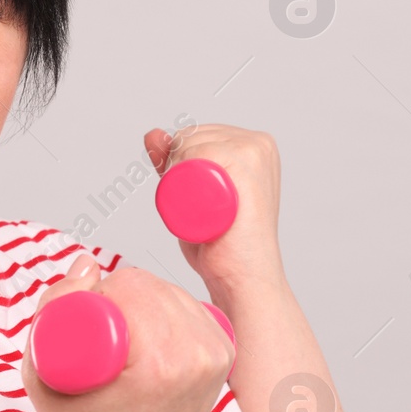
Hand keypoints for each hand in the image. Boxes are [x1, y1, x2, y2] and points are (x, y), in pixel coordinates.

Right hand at [22, 255, 233, 411]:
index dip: (94, 296)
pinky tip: (150, 339)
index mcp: (163, 363)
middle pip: (150, 282)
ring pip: (169, 289)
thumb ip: (54, 306)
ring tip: (122, 345)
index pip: (128, 284)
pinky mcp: (224, 354)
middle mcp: (201, 356)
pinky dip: (165, 311)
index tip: (82, 333)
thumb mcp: (41, 370)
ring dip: (141, 302)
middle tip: (98, 339)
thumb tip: (87, 264)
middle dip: (116, 296)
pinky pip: (187, 305)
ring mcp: (218, 355)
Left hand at [145, 123, 284, 292]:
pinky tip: (197, 195)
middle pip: (192, 137)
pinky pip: (200, 154)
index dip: (176, 158)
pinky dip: (184, 168)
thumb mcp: (193, 192)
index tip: (182, 190)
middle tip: (192, 205)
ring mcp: (255, 155)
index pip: (197, 134)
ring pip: (191, 146)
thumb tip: (151, 134)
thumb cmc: (222, 241)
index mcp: (254, 144)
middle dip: (175, 165)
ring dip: (177, 171)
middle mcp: (258, 144)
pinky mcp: (246, 170)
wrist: (244, 277)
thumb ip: (173, 162)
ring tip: (199, 207)